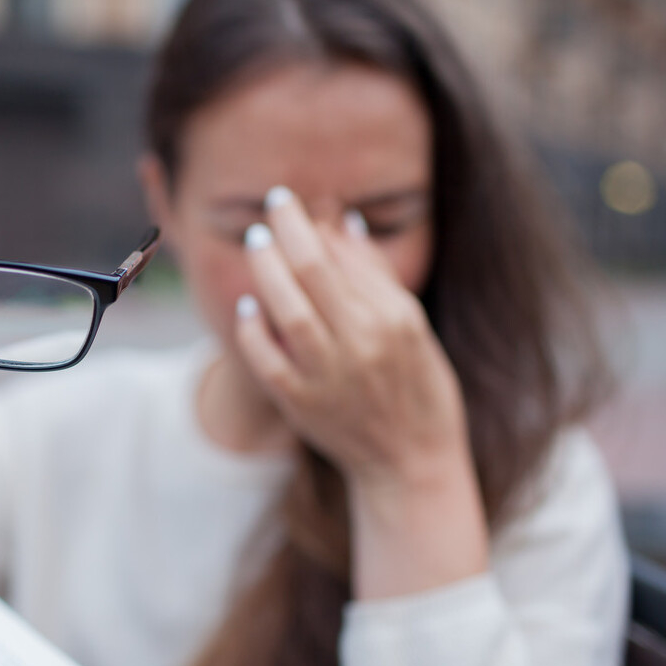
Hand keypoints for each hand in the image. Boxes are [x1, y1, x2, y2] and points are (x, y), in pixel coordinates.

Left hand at [235, 186, 486, 596]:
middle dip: (285, 234)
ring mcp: (330, 377)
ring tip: (256, 244)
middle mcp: (363, 345)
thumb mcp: (413, 326)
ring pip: (288, 312)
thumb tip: (343, 222)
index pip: (339, 258)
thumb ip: (375, 275)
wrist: (411, 462)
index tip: (287, 203)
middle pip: (312, 275)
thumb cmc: (418, 386)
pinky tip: (248, 307)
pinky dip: (253, 331)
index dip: (306, 226)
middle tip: (269, 211)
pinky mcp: (303, 405)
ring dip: (266, 272)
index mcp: (394, 320)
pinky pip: (268, 361)